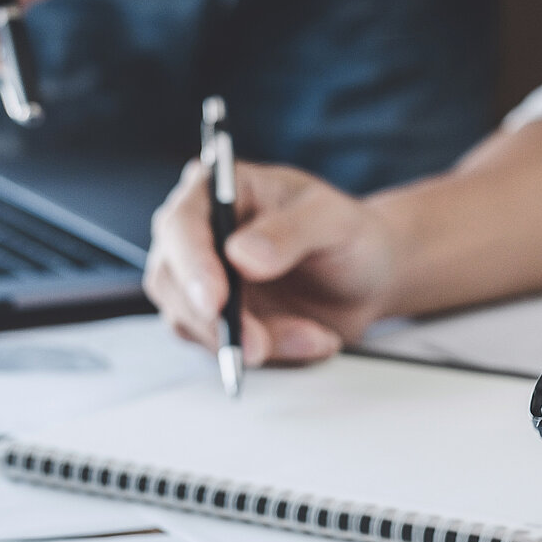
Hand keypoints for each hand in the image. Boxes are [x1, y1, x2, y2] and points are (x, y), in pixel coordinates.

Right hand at [144, 161, 398, 364]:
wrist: (368, 277)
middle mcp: (198, 234)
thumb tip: (242, 254)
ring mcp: (201, 281)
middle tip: (259, 345)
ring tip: (314, 335)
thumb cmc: (348, 234)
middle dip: (216, 320)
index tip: (215, 300)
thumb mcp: (333, 220)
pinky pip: (224, 348)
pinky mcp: (215, 320)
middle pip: (172, 281)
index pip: (182, 224)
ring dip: (255, 339)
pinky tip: (312, 338)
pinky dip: (271, 350)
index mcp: (218, 190)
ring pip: (195, 323)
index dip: (192, 264)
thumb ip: (290, 231)